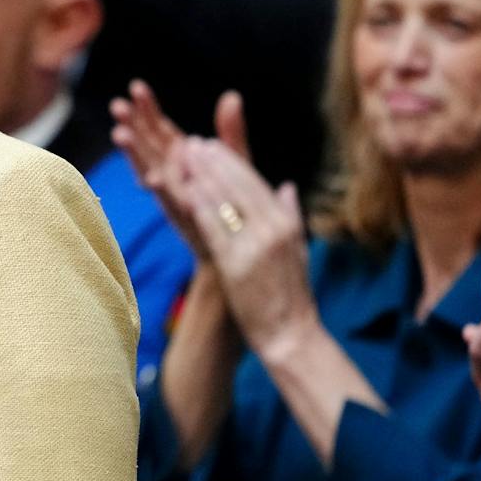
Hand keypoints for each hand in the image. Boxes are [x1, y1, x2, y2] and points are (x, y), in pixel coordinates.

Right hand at [110, 83, 249, 263]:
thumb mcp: (235, 158)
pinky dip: (160, 188)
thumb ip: (230, 129)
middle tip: (117, 106)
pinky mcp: (181, 212)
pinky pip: (168, 198)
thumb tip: (231, 95)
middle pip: (147, 143)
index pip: (159, 127)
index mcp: (181, 155)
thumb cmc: (233, 198)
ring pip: (148, 168)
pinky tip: (152, 178)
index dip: (148, 108)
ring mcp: (172, 192)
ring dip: (134, 153)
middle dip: (132, 124)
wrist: (234, 240)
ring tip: (120, 135)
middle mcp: (170, 172)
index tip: (136, 87)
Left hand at [170, 137, 316, 360]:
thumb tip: (286, 186)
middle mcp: (273, 231)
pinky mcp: (236, 267)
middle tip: (191, 144)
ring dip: (201, 177)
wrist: (290, 336)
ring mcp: (255, 248)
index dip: (230, 162)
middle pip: (238, 186)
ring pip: (224, 203)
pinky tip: (184, 192)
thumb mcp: (298, 251)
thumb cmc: (291, 296)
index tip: (211, 144)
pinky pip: (214, 230)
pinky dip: (199, 208)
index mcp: (286, 225)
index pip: (255, 183)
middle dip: (212, 162)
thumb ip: (291, 216)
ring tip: (182, 160)